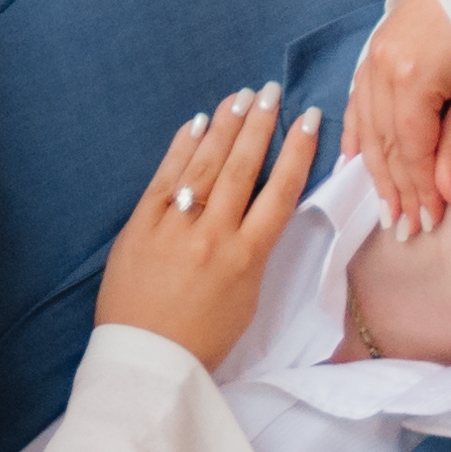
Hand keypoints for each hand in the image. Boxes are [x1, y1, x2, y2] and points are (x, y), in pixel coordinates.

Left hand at [96, 94, 323, 364]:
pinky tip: (196, 124)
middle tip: (270, 92)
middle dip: (259, 125)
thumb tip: (257, 206)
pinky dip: (181, 148)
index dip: (298, 151)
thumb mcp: (246, 298)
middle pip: (243, 167)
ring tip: (238, 98)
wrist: (146, 359)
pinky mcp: (141, 226)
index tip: (309, 119)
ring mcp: (175, 227)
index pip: (281, 192)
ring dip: (224, 126)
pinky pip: (165, 177)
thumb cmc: (202, 338)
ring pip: (205, 164)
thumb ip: (254, 250)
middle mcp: (214, 235)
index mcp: (248, 257)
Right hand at [344, 0, 450, 234]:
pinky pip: (357, 104)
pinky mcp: (371, 52)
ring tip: (386, 207)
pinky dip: (358, 136)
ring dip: (376, 172)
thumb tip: (448, 194)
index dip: (417, 191)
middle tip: (403, 228)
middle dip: (395, 191)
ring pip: (367, 129)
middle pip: (385, 146)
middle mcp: (382, 70)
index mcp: (411, 78)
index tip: (425, 224)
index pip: (409, 151)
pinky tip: (356, 163)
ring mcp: (371, 60)